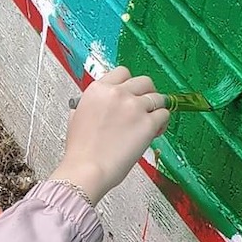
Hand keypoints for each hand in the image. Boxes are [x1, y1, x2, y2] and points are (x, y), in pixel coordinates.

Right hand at [50, 66, 169, 202]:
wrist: (86, 169)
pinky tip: (155, 131)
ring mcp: (134, 106)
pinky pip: (164, 114)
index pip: (122, 73)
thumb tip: (97, 106)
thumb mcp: (76, 118)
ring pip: (157, 97)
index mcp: (98, 90)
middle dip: (147, 93)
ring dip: (156, 108)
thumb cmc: (81, 151)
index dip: (129, 84)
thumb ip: (90, 106)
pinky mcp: (147, 123)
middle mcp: (117, 93)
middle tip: (145, 106)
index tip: (132, 93)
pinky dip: (162, 123)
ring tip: (152, 121)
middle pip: (144, 81)